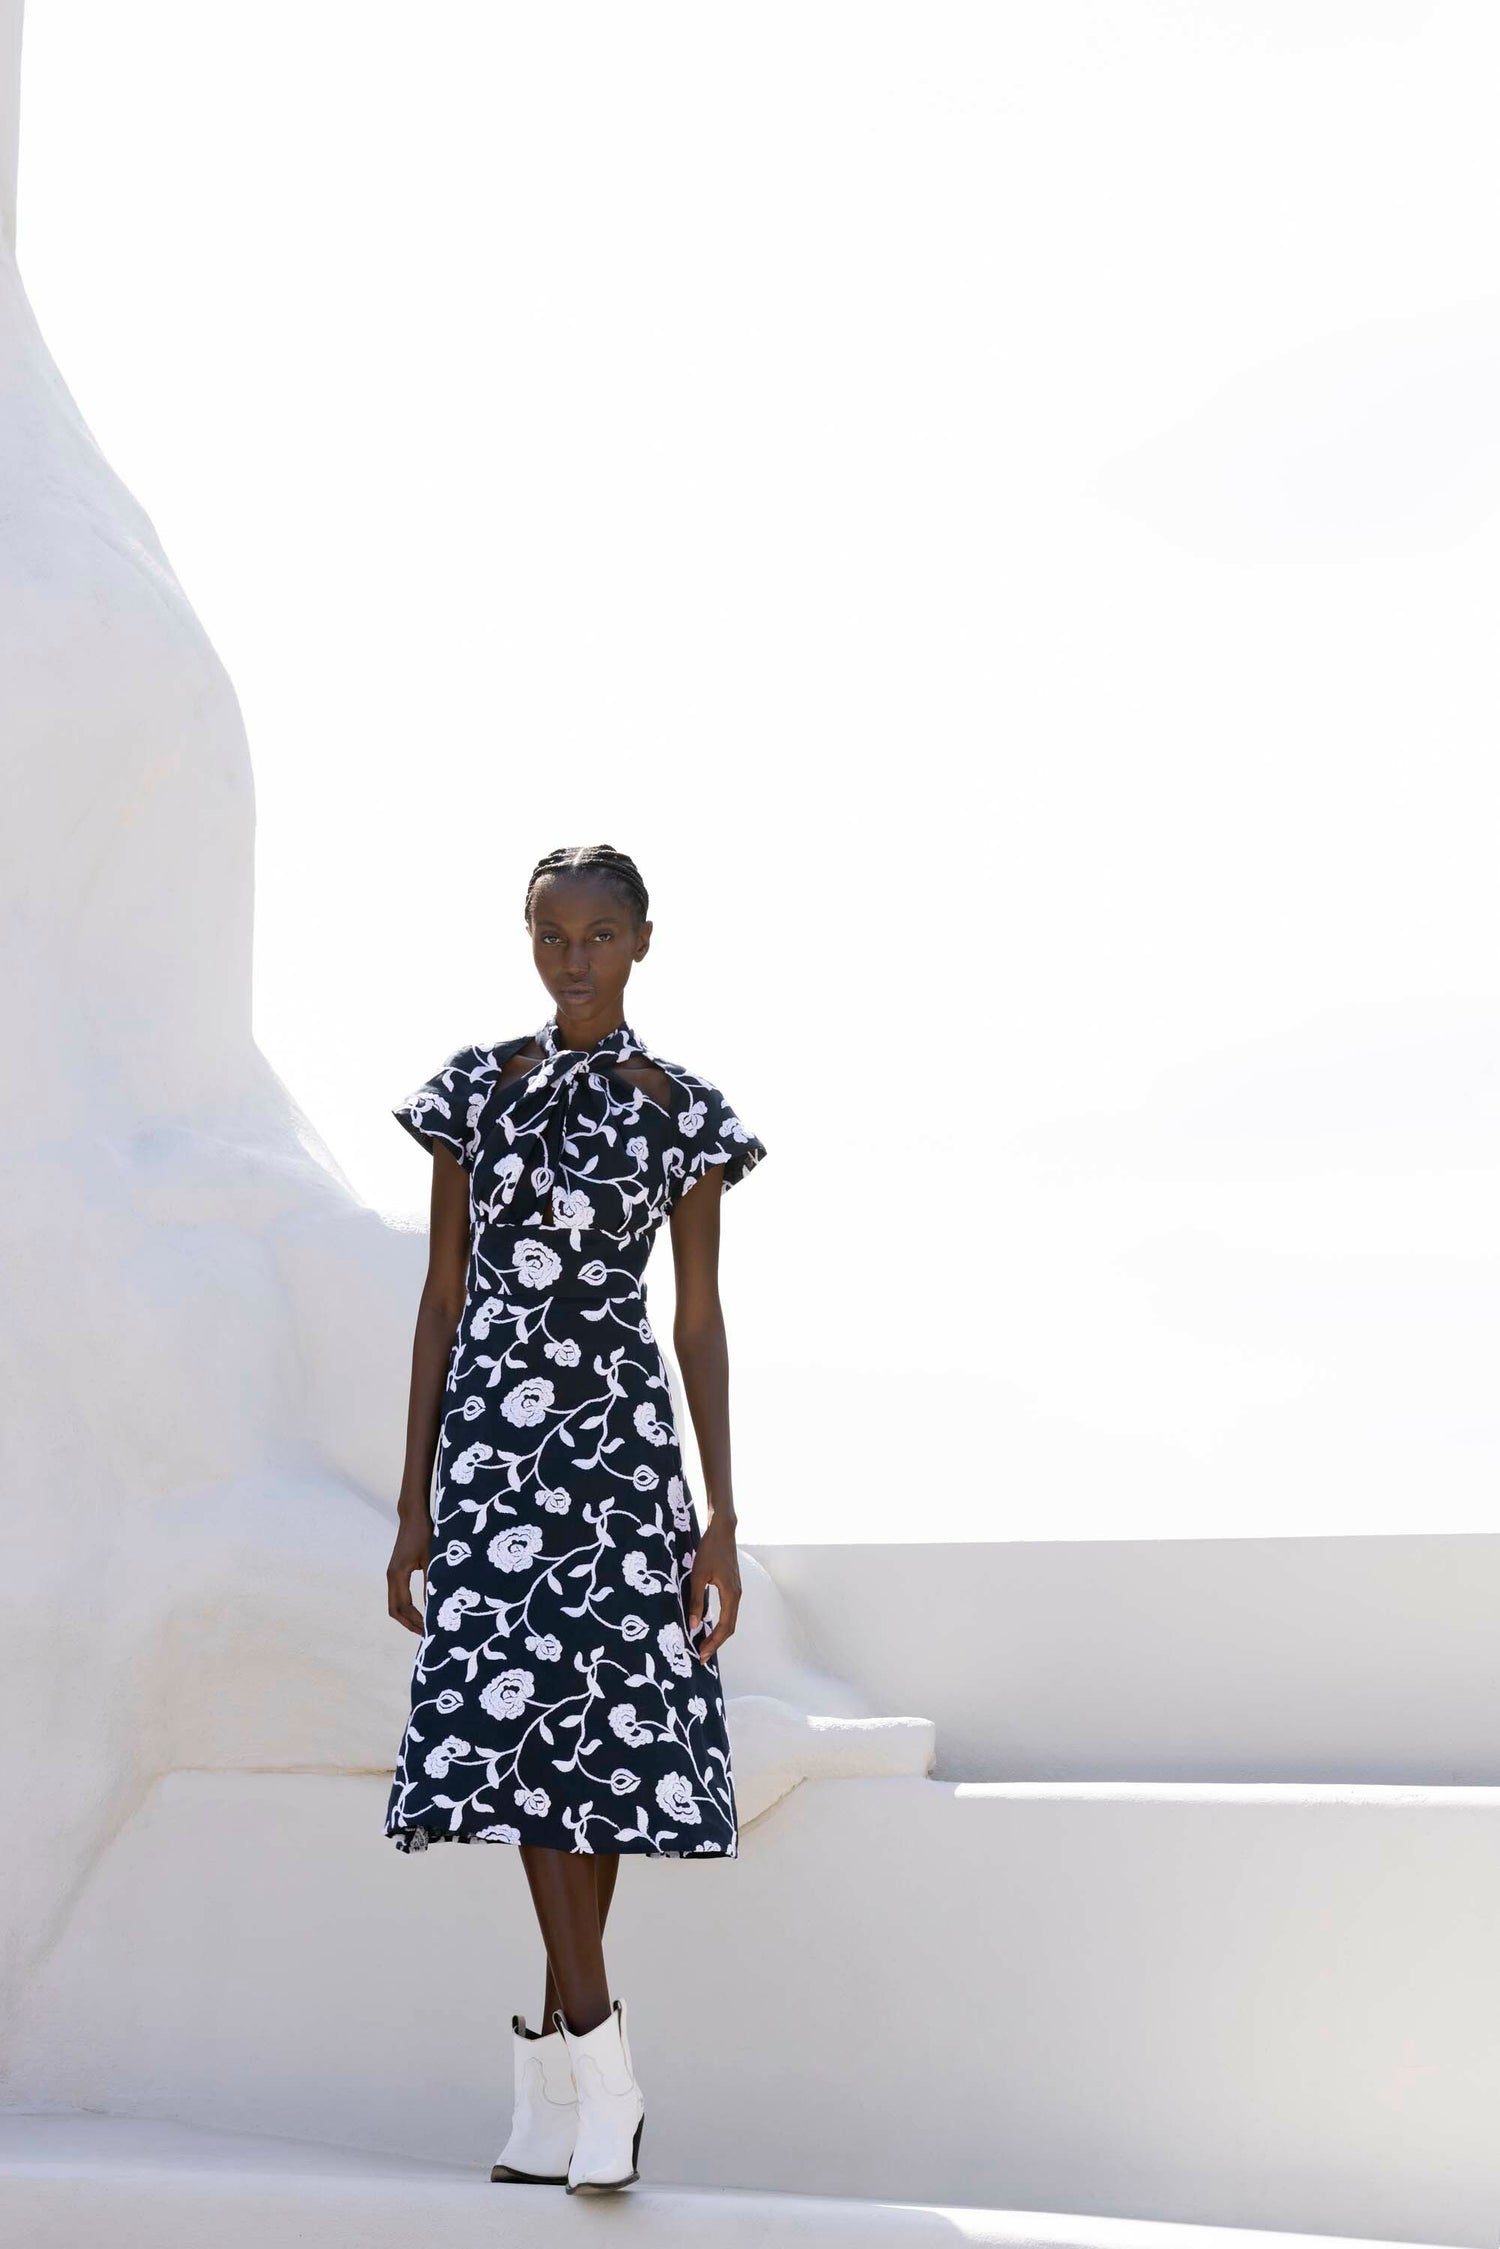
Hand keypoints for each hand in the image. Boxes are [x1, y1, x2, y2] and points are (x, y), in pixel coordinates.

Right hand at [386, 1512, 430, 1634]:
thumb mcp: (431, 1559)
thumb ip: (431, 1582)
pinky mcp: (397, 1571)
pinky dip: (407, 1607)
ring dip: (407, 1617)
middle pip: (395, 1610)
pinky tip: (420, 1610)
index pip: (402, 1607)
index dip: (414, 1621)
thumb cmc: (424, 1534)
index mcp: (397, 1575)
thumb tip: (435, 1606)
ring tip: (423, 1626)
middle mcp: (391, 1576)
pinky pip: (398, 1595)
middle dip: (409, 1623)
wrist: (413, 1515)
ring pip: (395, 1603)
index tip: (427, 1631)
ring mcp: (392, 1574)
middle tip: (425, 1634)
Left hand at [686, 1512, 740, 1663]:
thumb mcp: (697, 1576)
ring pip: (730, 1620)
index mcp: (731, 1594)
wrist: (722, 1531)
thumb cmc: (709, 1551)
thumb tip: (694, 1625)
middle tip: (702, 1656)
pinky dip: (720, 1623)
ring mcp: (736, 1591)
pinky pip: (728, 1611)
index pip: (725, 1627)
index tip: (702, 1654)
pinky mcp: (732, 1587)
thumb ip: (696, 1601)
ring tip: (703, 1644)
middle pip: (730, 1627)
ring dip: (718, 1634)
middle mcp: (737, 1595)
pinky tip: (708, 1626)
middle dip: (716, 1643)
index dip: (714, 1642)